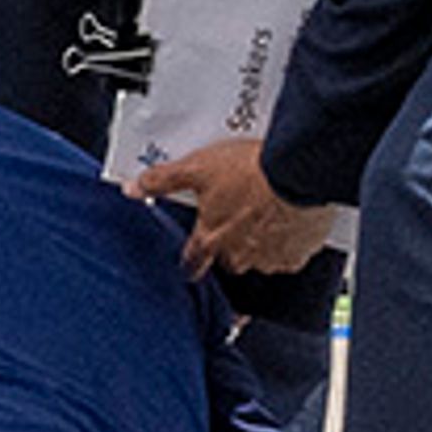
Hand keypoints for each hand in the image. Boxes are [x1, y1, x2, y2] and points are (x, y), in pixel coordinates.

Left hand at [133, 136, 336, 279]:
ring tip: (265, 213)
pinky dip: (289, 241)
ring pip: (260, 257)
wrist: (297, 172)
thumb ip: (163, 181)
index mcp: (211, 238)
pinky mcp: (298, 254)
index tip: (191, 263)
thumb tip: (132, 189)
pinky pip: (290, 254)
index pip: (193, 262)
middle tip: (238, 218)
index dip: (191, 261)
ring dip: (261, 241)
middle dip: (230, 243)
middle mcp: (239, 255)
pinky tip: (289, 220)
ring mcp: (270, 258)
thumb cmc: (250, 171)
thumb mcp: (197, 168)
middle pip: (228, 259)